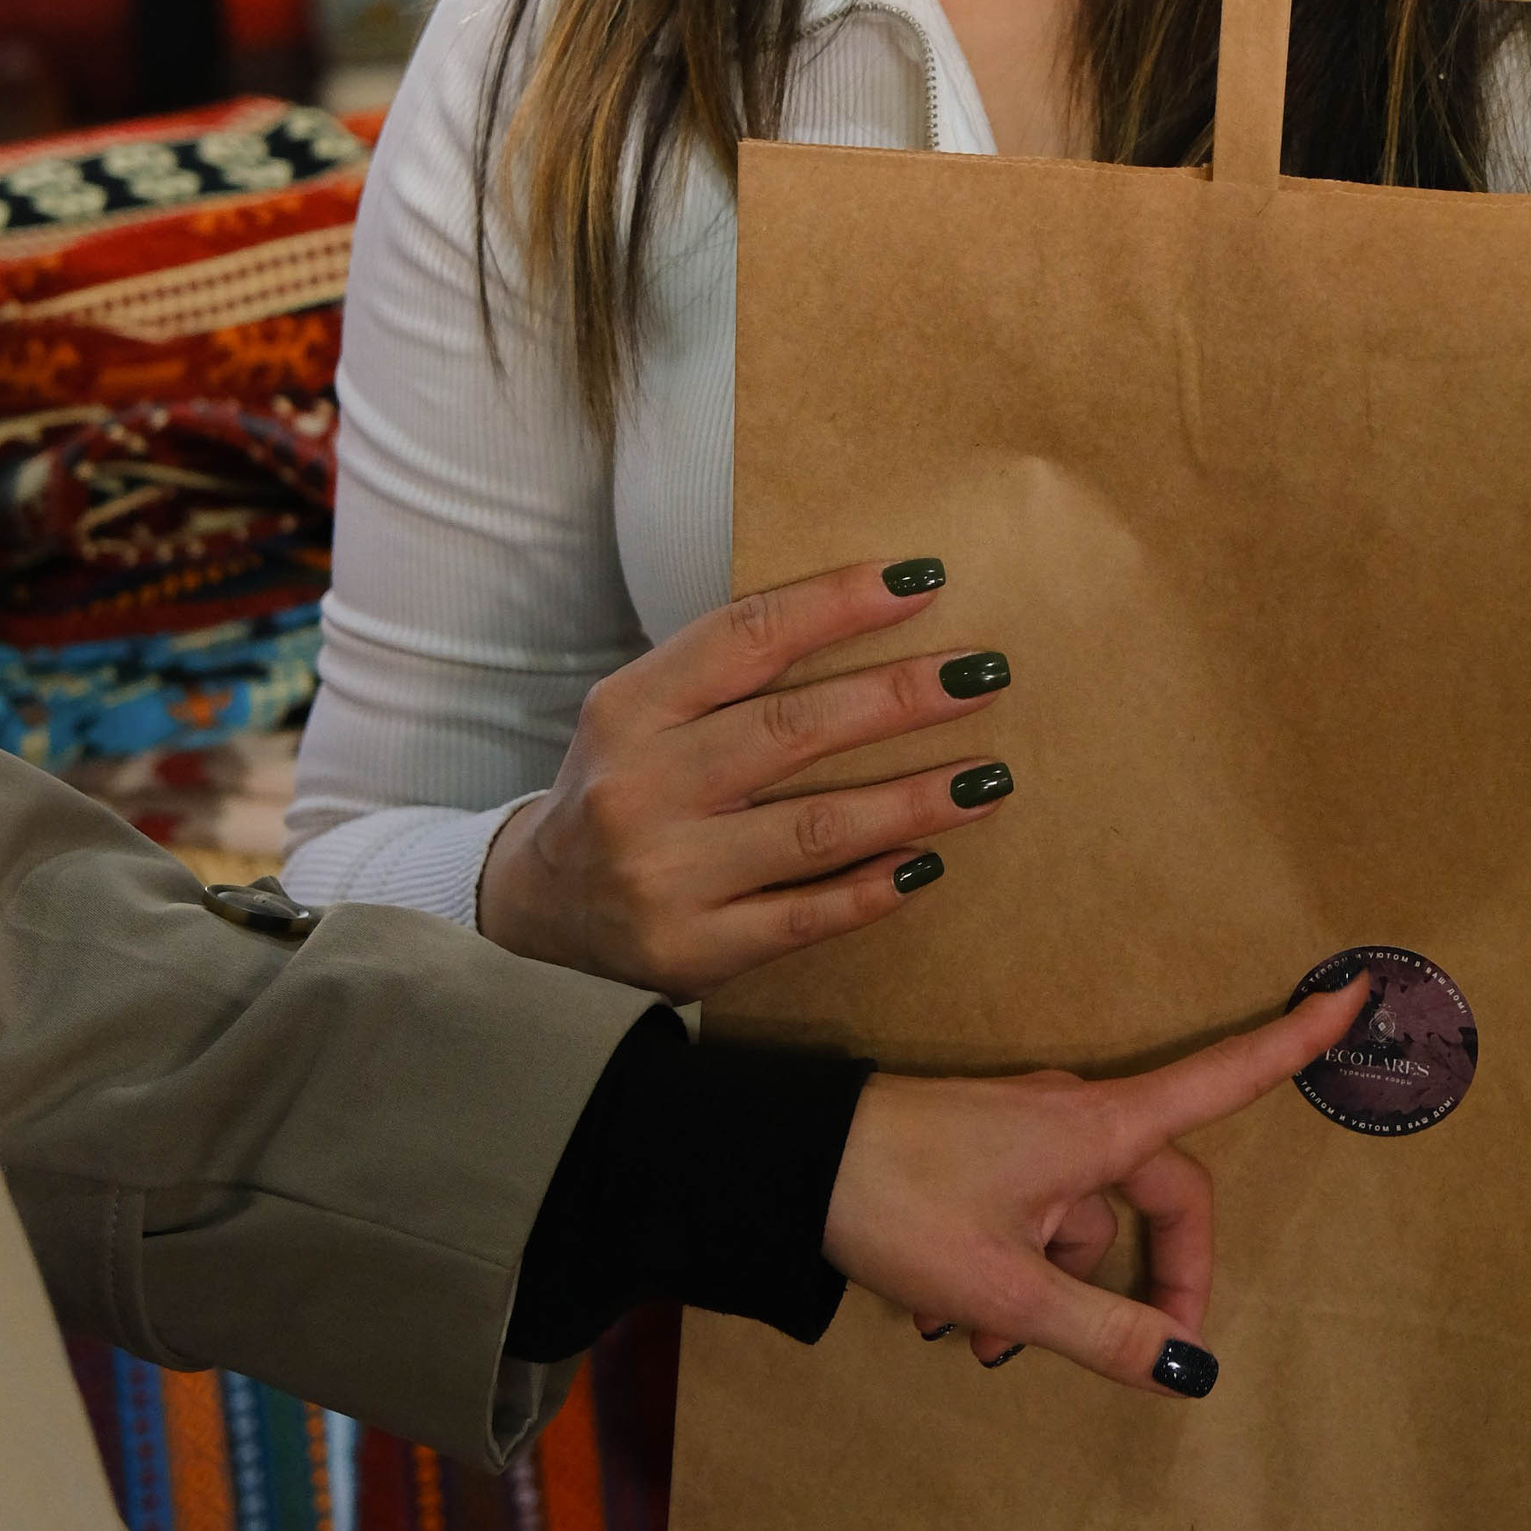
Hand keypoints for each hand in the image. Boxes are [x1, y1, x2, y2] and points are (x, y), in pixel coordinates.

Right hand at [478, 557, 1014, 999]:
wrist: (542, 907)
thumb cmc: (626, 787)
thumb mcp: (644, 713)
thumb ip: (729, 675)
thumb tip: (875, 617)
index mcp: (629, 710)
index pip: (744, 637)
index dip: (836, 604)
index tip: (922, 581)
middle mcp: (639, 789)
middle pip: (791, 730)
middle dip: (899, 698)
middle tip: (982, 675)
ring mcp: (664, 876)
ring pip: (814, 828)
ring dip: (914, 801)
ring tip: (987, 777)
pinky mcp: (693, 950)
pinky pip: (807, 917)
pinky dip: (874, 888)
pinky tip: (928, 861)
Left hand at [822, 975, 1368, 1388]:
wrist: (789, 1159)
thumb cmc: (899, 1204)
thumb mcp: (1006, 1288)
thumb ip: (1102, 1331)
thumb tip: (1191, 1369)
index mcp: (1101, 1131)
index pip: (1225, 1076)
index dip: (1293, 1040)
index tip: (1354, 989)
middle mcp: (1077, 1118)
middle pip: (1160, 1193)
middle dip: (1155, 1278)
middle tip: (1145, 1356)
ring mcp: (1030, 1131)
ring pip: (1084, 1219)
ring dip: (1056, 1290)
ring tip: (981, 1349)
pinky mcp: (988, 1149)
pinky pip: (1035, 1215)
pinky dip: (1014, 1271)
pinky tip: (954, 1323)